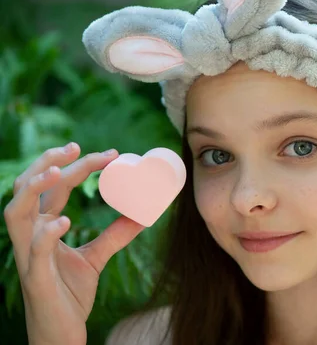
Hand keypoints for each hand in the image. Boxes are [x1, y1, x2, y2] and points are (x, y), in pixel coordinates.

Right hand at [3, 143, 144, 344]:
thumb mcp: (95, 258)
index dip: (76, 165)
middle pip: (28, 189)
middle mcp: (30, 235)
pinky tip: (63, 222)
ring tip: (58, 172)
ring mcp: (28, 255)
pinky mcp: (34, 278)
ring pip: (15, 214)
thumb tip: (143, 215)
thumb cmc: (69, 293)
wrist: (61, 333)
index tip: (109, 153)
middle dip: (49, 163)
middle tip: (77, 147)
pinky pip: (33, 252)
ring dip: (33, 189)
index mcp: (43, 227)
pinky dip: (45, 234)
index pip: (54, 187)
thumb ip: (115, 236)